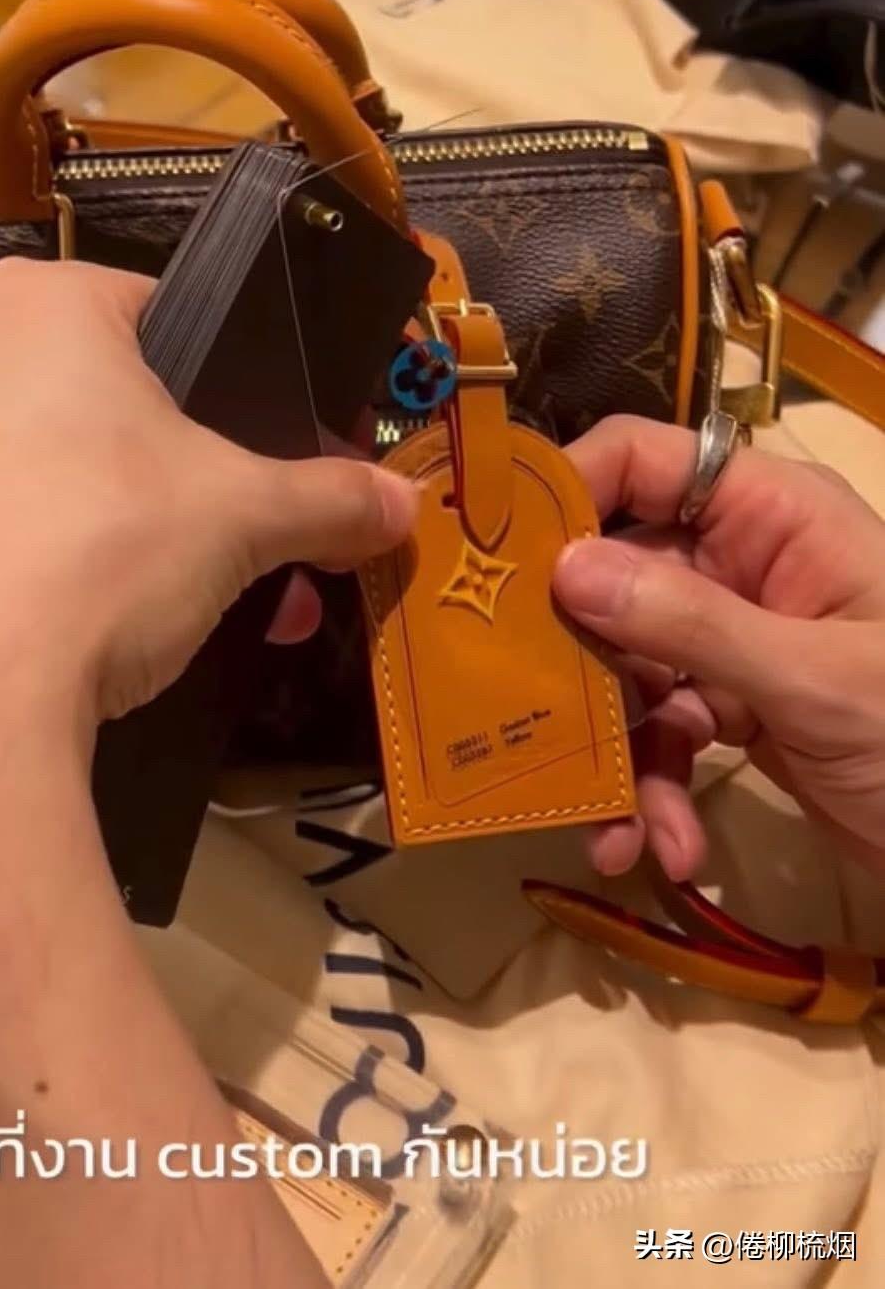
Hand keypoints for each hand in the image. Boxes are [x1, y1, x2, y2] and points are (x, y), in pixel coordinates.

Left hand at [0, 258, 415, 739]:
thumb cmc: (99, 551)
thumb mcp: (242, 519)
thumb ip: (331, 500)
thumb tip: (404, 504)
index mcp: (48, 303)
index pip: (176, 320)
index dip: (246, 392)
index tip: (282, 466)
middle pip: (123, 412)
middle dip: (210, 495)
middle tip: (266, 565)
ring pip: (65, 479)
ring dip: (152, 545)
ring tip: (207, 623)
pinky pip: (0, 534)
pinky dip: (63, 578)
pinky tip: (104, 649)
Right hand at [552, 416, 884, 881]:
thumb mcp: (814, 680)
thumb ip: (690, 623)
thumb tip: (565, 568)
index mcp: (773, 516)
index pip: (644, 458)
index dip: (567, 490)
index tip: (496, 556)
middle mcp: (742, 562)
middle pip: (615, 574)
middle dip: (574, 656)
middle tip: (517, 707)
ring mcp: (733, 638)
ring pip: (627, 667)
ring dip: (615, 751)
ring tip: (610, 829)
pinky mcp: (733, 709)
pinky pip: (661, 732)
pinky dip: (653, 791)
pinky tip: (661, 850)